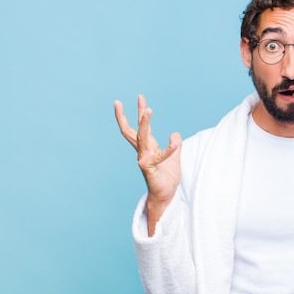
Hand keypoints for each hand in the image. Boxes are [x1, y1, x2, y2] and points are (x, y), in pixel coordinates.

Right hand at [114, 95, 181, 233]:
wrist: (166, 195)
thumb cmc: (167, 176)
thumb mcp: (175, 157)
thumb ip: (175, 144)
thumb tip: (175, 133)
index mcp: (147, 147)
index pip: (140, 128)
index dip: (140, 113)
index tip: (139, 98)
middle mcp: (142, 152)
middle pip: (131, 131)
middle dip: (124, 116)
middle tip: (118, 102)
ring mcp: (144, 160)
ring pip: (142, 138)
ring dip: (145, 123)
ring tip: (148, 109)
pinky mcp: (150, 169)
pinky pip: (159, 157)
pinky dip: (168, 150)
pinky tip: (175, 142)